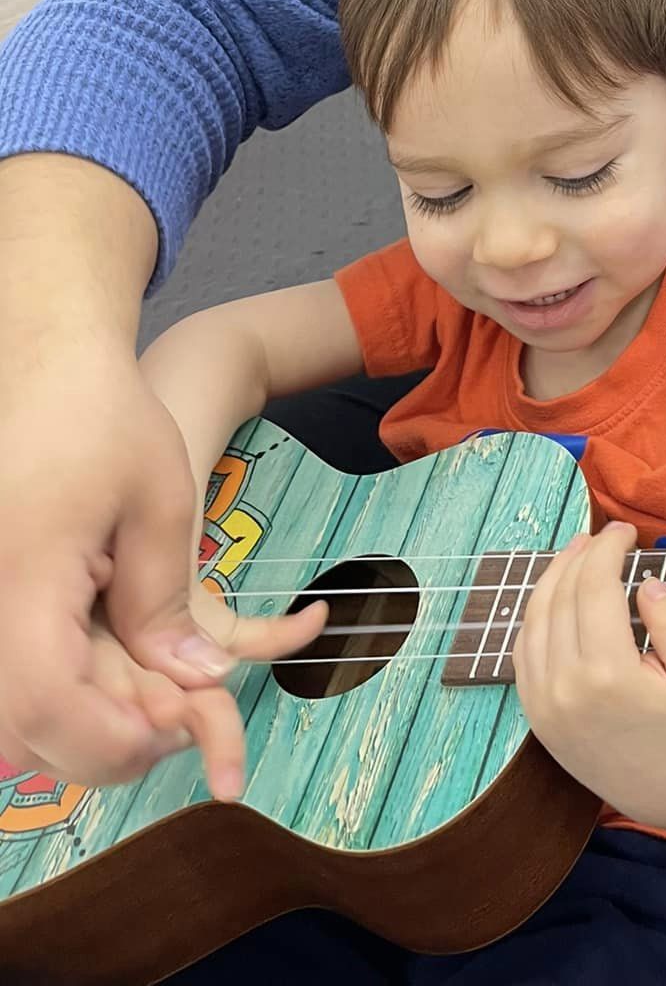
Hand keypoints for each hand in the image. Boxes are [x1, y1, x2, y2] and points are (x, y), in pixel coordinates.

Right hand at [0, 347, 322, 787]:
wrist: (45, 367)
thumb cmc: (105, 421)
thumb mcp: (158, 500)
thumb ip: (166, 599)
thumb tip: (199, 685)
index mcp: (23, 576)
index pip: (46, 703)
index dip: (110, 741)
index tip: (177, 732)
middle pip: (23, 727)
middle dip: (104, 746)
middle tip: (179, 726)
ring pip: (12, 716)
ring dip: (80, 727)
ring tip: (154, 702)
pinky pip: (12, 679)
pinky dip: (59, 697)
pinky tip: (110, 678)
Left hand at [513, 522, 665, 832]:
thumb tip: (645, 582)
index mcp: (608, 675)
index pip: (595, 587)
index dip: (608, 548)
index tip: (626, 531)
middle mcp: (564, 687)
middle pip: (562, 595)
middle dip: (584, 555)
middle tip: (607, 535)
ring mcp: (542, 702)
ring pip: (534, 617)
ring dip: (555, 576)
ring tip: (579, 552)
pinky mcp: (534, 714)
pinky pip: (523, 648)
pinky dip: (536, 612)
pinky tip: (557, 594)